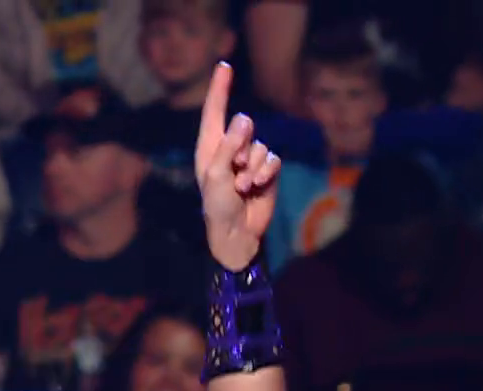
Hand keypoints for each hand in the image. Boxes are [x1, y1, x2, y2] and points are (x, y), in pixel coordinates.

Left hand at [195, 63, 280, 271]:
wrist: (236, 232)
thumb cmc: (217, 205)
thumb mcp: (216, 174)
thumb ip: (229, 145)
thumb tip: (244, 117)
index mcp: (209, 147)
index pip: (214, 111)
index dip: (220, 88)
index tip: (224, 65)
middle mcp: (229, 149)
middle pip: (244, 127)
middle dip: (242, 148)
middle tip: (234, 172)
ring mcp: (248, 159)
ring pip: (261, 145)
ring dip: (254, 166)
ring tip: (242, 186)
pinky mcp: (266, 170)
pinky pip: (273, 159)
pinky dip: (266, 172)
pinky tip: (257, 186)